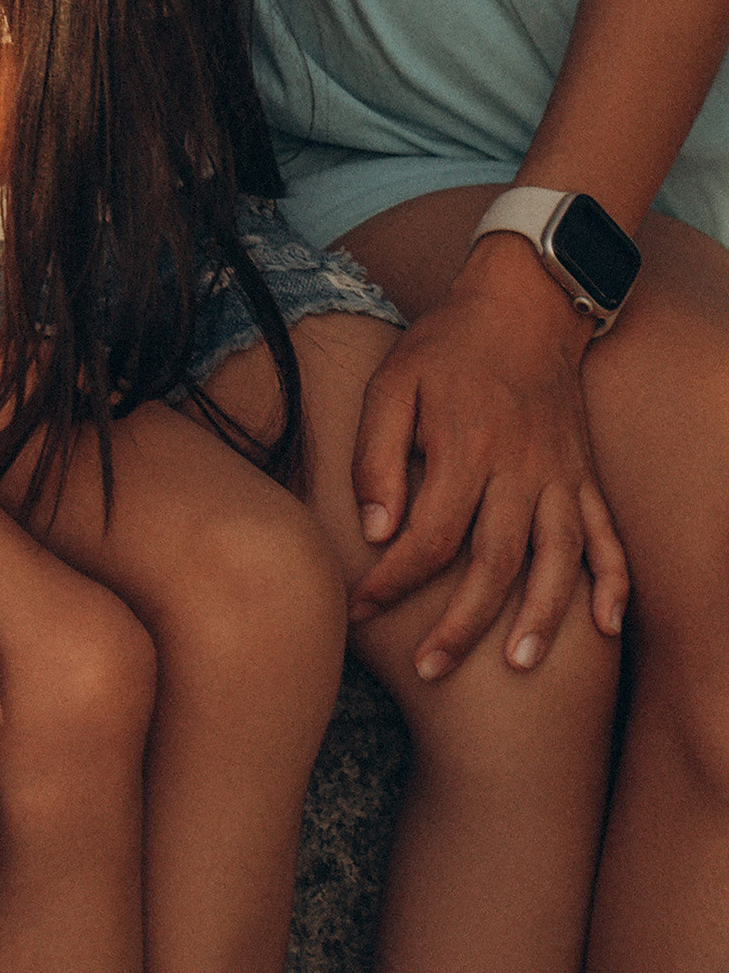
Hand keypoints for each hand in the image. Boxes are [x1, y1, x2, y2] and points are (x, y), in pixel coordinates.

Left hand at [350, 234, 629, 675]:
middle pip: (495, 563)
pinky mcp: (584, 475)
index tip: (360, 610)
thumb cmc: (445, 347)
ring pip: (558, 560)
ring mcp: (560, 475)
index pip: (430, 537)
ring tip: (520, 667)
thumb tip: (374, 529)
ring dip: (542, 618)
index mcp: (466, 449)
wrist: (522, 303)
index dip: (393, 581)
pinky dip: (612, 581)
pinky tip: (606, 626)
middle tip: (430, 669)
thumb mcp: (392, 384)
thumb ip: (377, 455)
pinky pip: (607, 535)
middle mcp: (519, 470)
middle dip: (462, 625)